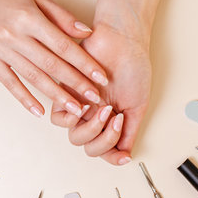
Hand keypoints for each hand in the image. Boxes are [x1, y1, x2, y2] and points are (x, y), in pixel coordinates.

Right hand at [0, 0, 107, 116]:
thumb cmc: (12, 0)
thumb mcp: (40, 0)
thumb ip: (63, 17)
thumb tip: (87, 33)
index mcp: (30, 19)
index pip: (63, 46)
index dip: (84, 64)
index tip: (100, 78)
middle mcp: (14, 35)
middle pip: (51, 65)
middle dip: (75, 84)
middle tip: (93, 98)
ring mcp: (0, 50)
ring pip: (33, 77)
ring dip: (56, 96)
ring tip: (74, 109)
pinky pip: (10, 84)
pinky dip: (25, 99)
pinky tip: (40, 111)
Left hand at [51, 22, 151, 164]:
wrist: (123, 40)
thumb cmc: (132, 66)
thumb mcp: (137, 106)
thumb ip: (131, 131)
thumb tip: (125, 155)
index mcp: (110, 121)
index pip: (105, 149)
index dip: (113, 157)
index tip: (125, 157)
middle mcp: (93, 116)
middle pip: (89, 147)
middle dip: (105, 139)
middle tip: (117, 119)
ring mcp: (79, 106)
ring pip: (75, 137)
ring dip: (93, 129)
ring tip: (106, 109)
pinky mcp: (65, 93)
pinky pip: (59, 118)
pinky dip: (73, 118)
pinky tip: (88, 107)